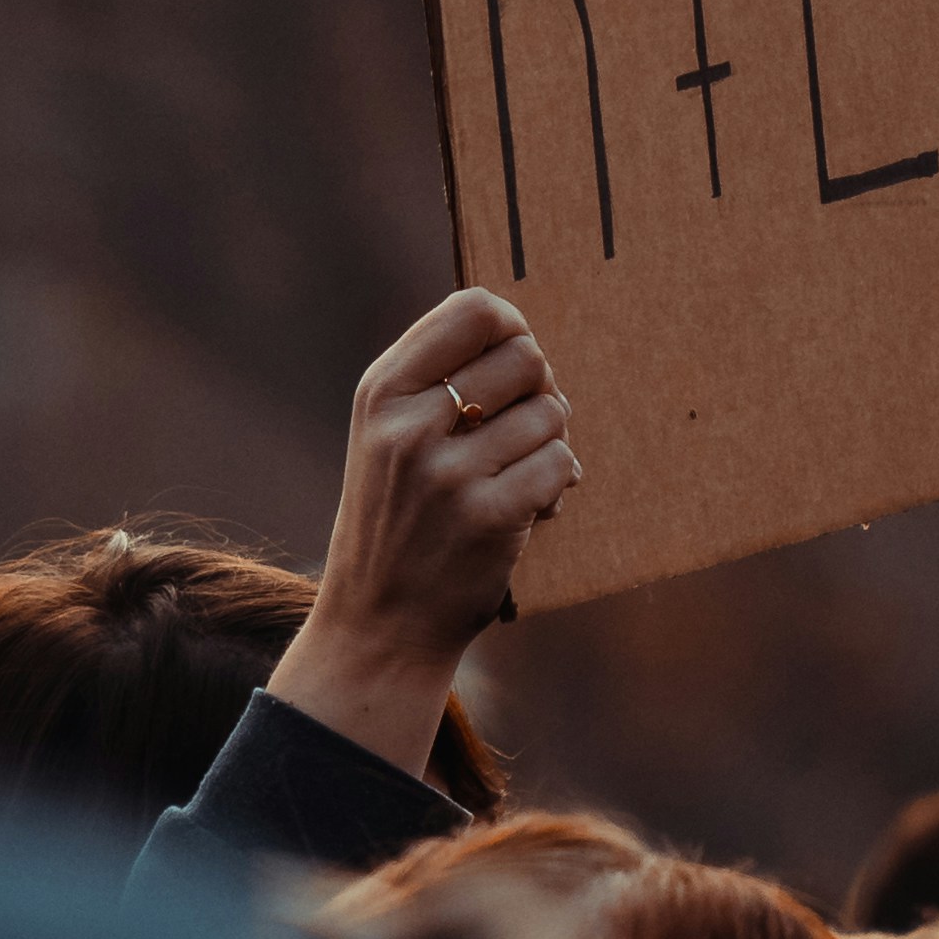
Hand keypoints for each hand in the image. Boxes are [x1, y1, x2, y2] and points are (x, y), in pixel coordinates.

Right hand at [265, 289, 578, 778]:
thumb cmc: (394, 521)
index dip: (511, 327)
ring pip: (551, 412)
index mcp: (382, 392)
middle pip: (525, 356)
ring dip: (550, 441)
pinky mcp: (489, 518)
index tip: (511, 361)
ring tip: (520, 473)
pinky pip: (561, 464)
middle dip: (539, 390)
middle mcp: (409, 426)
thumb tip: (522, 335)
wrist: (377, 628)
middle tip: (521, 428)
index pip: (473, 310)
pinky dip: (558, 483)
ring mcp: (448, 473)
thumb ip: (436, 378)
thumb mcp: (385, 435)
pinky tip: (534, 507)